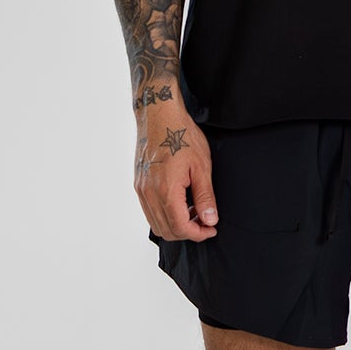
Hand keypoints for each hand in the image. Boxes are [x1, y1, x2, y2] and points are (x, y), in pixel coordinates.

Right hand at [135, 109, 218, 241]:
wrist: (159, 115)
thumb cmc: (181, 135)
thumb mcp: (202, 166)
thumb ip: (205, 197)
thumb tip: (210, 220)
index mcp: (165, 190)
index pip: (180, 228)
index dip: (198, 234)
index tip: (212, 230)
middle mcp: (148, 193)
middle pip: (167, 231)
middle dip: (188, 232)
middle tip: (206, 221)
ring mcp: (141, 190)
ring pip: (156, 224)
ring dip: (176, 225)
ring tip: (195, 211)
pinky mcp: (138, 185)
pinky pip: (150, 212)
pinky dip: (166, 215)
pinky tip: (181, 203)